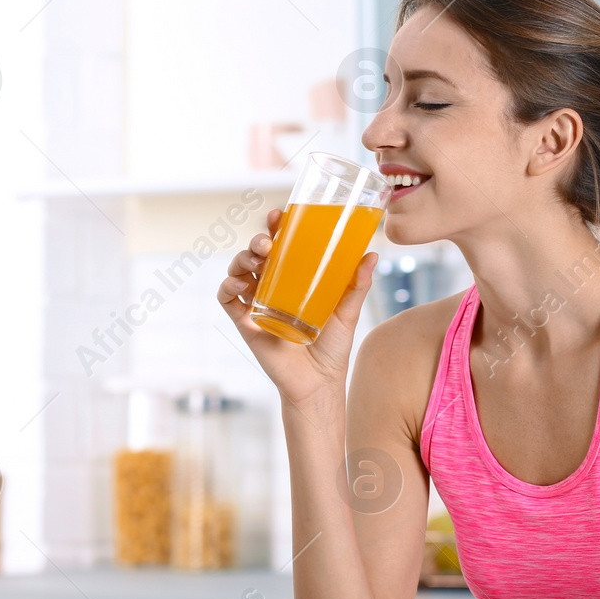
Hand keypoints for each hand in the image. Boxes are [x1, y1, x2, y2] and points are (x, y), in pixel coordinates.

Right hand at [216, 208, 377, 405]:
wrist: (318, 383)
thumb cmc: (332, 348)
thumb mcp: (347, 313)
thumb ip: (356, 286)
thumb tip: (371, 256)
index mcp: (293, 280)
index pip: (281, 247)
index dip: (276, 228)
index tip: (279, 215)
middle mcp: (272, 288)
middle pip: (257, 254)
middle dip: (257, 241)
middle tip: (267, 241)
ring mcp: (256, 304)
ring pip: (239, 271)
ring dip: (241, 259)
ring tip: (255, 258)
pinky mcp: (245, 323)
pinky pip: (227, 300)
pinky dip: (227, 287)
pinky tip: (238, 284)